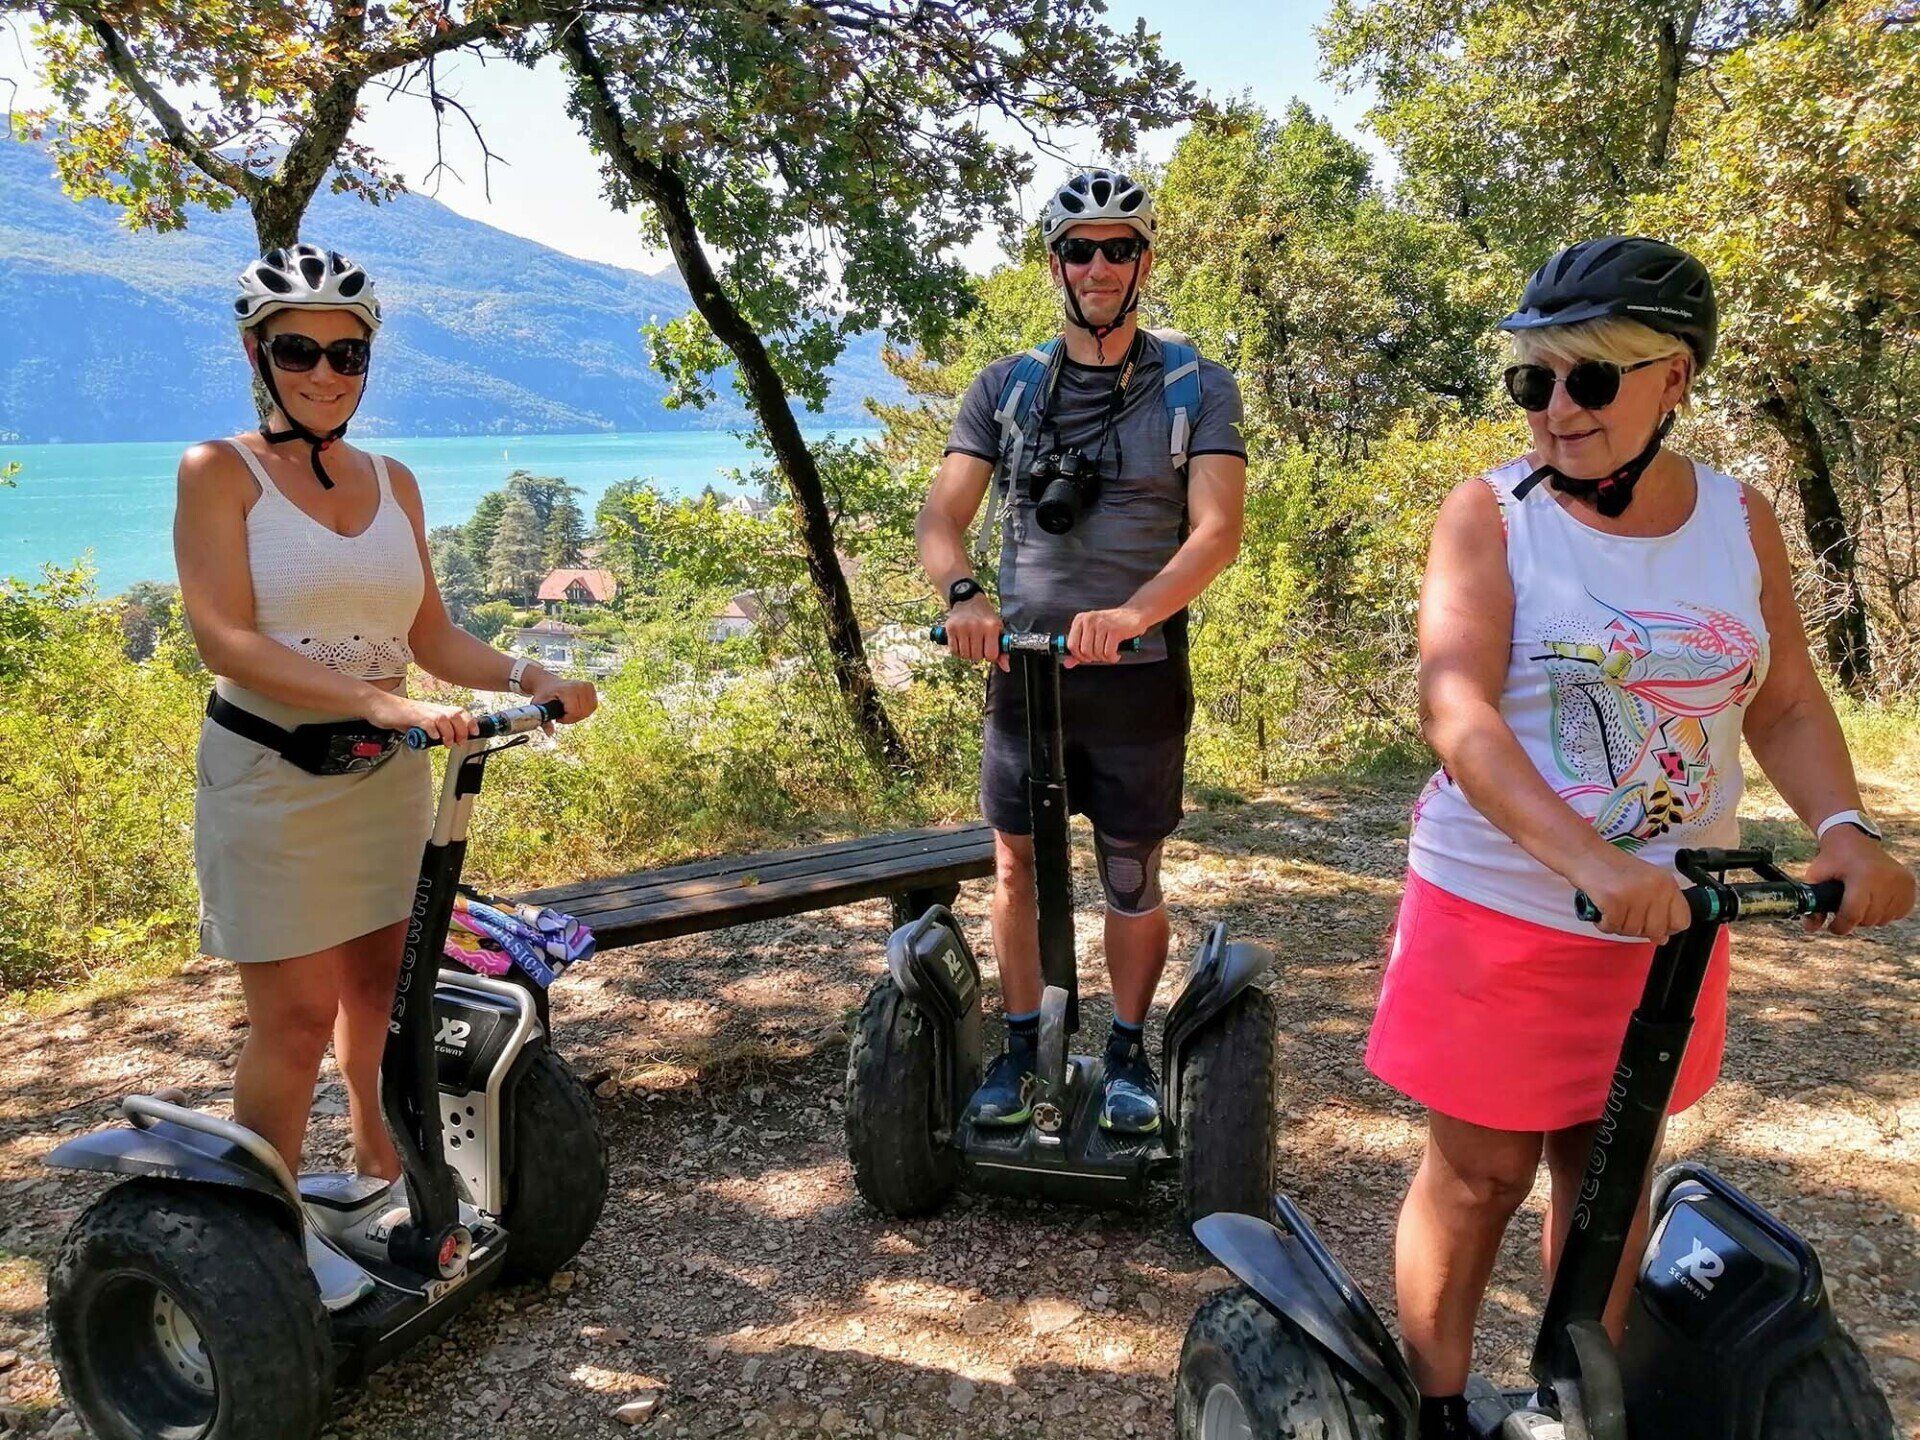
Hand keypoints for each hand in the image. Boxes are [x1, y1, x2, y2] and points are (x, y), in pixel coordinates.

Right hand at [365, 693, 475, 746]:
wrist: (377, 705)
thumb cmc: (396, 713)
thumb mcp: (417, 722)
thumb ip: (429, 729)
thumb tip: (437, 740)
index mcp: (434, 709)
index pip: (459, 712)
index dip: (470, 722)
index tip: (475, 733)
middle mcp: (431, 708)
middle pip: (456, 715)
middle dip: (462, 730)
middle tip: (460, 742)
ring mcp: (422, 711)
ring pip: (444, 718)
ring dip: (449, 732)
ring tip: (448, 743)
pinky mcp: (411, 715)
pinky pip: (427, 722)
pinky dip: (433, 730)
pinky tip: (433, 737)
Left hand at [527, 675, 597, 726]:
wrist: (549, 683)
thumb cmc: (544, 695)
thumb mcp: (539, 706)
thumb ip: (544, 720)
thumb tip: (550, 734)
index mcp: (568, 689)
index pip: (575, 711)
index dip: (567, 719)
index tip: (558, 718)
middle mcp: (580, 685)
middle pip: (583, 713)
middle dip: (572, 718)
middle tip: (562, 715)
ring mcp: (587, 686)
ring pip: (588, 711)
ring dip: (579, 716)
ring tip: (568, 711)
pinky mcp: (591, 687)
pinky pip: (593, 706)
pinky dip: (585, 711)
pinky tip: (576, 708)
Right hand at [943, 595, 1005, 670]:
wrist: (968, 600)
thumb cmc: (985, 617)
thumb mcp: (998, 629)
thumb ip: (1002, 650)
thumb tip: (1006, 668)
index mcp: (991, 626)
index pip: (991, 655)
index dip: (990, 656)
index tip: (988, 649)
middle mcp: (976, 626)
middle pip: (976, 657)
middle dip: (978, 654)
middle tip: (978, 645)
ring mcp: (962, 627)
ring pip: (964, 655)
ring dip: (967, 653)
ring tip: (970, 643)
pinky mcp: (950, 628)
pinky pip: (954, 651)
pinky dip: (958, 651)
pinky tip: (962, 643)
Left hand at [1066, 606, 1144, 666]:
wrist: (1134, 613)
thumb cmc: (1112, 625)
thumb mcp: (1092, 634)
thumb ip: (1078, 649)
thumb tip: (1067, 664)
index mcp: (1080, 619)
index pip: (1071, 645)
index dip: (1079, 656)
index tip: (1088, 657)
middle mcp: (1089, 620)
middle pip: (1084, 651)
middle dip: (1093, 658)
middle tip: (1101, 655)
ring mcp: (1102, 624)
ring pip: (1096, 653)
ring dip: (1104, 658)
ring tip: (1110, 654)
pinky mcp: (1114, 630)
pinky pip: (1108, 653)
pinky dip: (1112, 658)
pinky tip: (1116, 654)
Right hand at [1569, 847, 1691, 942]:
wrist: (1585, 853)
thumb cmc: (1613, 869)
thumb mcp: (1645, 882)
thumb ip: (1658, 908)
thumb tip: (1662, 939)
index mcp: (1667, 883)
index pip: (1682, 920)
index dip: (1666, 927)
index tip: (1652, 922)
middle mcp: (1655, 888)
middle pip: (1656, 930)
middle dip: (1638, 928)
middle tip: (1625, 913)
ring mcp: (1635, 894)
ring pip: (1632, 931)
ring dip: (1618, 925)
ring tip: (1611, 907)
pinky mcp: (1613, 900)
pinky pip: (1612, 927)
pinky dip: (1603, 923)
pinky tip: (1601, 909)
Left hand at [1804, 827, 1914, 935]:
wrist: (1853, 839)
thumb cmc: (1833, 859)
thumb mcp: (1816, 876)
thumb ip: (1812, 903)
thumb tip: (1810, 928)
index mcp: (1862, 876)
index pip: (1853, 913)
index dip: (1840, 926)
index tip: (1832, 927)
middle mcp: (1885, 878)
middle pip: (1869, 919)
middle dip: (1854, 919)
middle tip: (1845, 909)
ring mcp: (1900, 881)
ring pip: (1884, 919)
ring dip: (1870, 917)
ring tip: (1860, 903)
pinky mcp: (1909, 883)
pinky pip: (1899, 912)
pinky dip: (1887, 912)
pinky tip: (1875, 902)